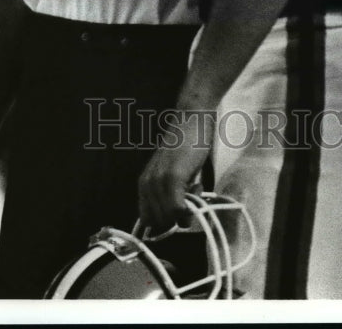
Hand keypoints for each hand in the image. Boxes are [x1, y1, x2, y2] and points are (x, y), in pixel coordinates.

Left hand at [138, 110, 213, 231]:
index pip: (148, 219)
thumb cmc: (185, 145)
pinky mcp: (173, 177)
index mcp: (144, 183)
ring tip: (194, 186)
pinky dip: (191, 204)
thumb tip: (179, 221)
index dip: (166, 219)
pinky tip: (197, 184)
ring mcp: (159, 181)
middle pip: (159, 222)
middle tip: (190, 194)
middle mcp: (147, 184)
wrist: (191, 119)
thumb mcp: (172, 173)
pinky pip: (178, 209)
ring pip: (170, 218)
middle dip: (177, 216)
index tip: (179, 206)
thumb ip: (170, 195)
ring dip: (186, 209)